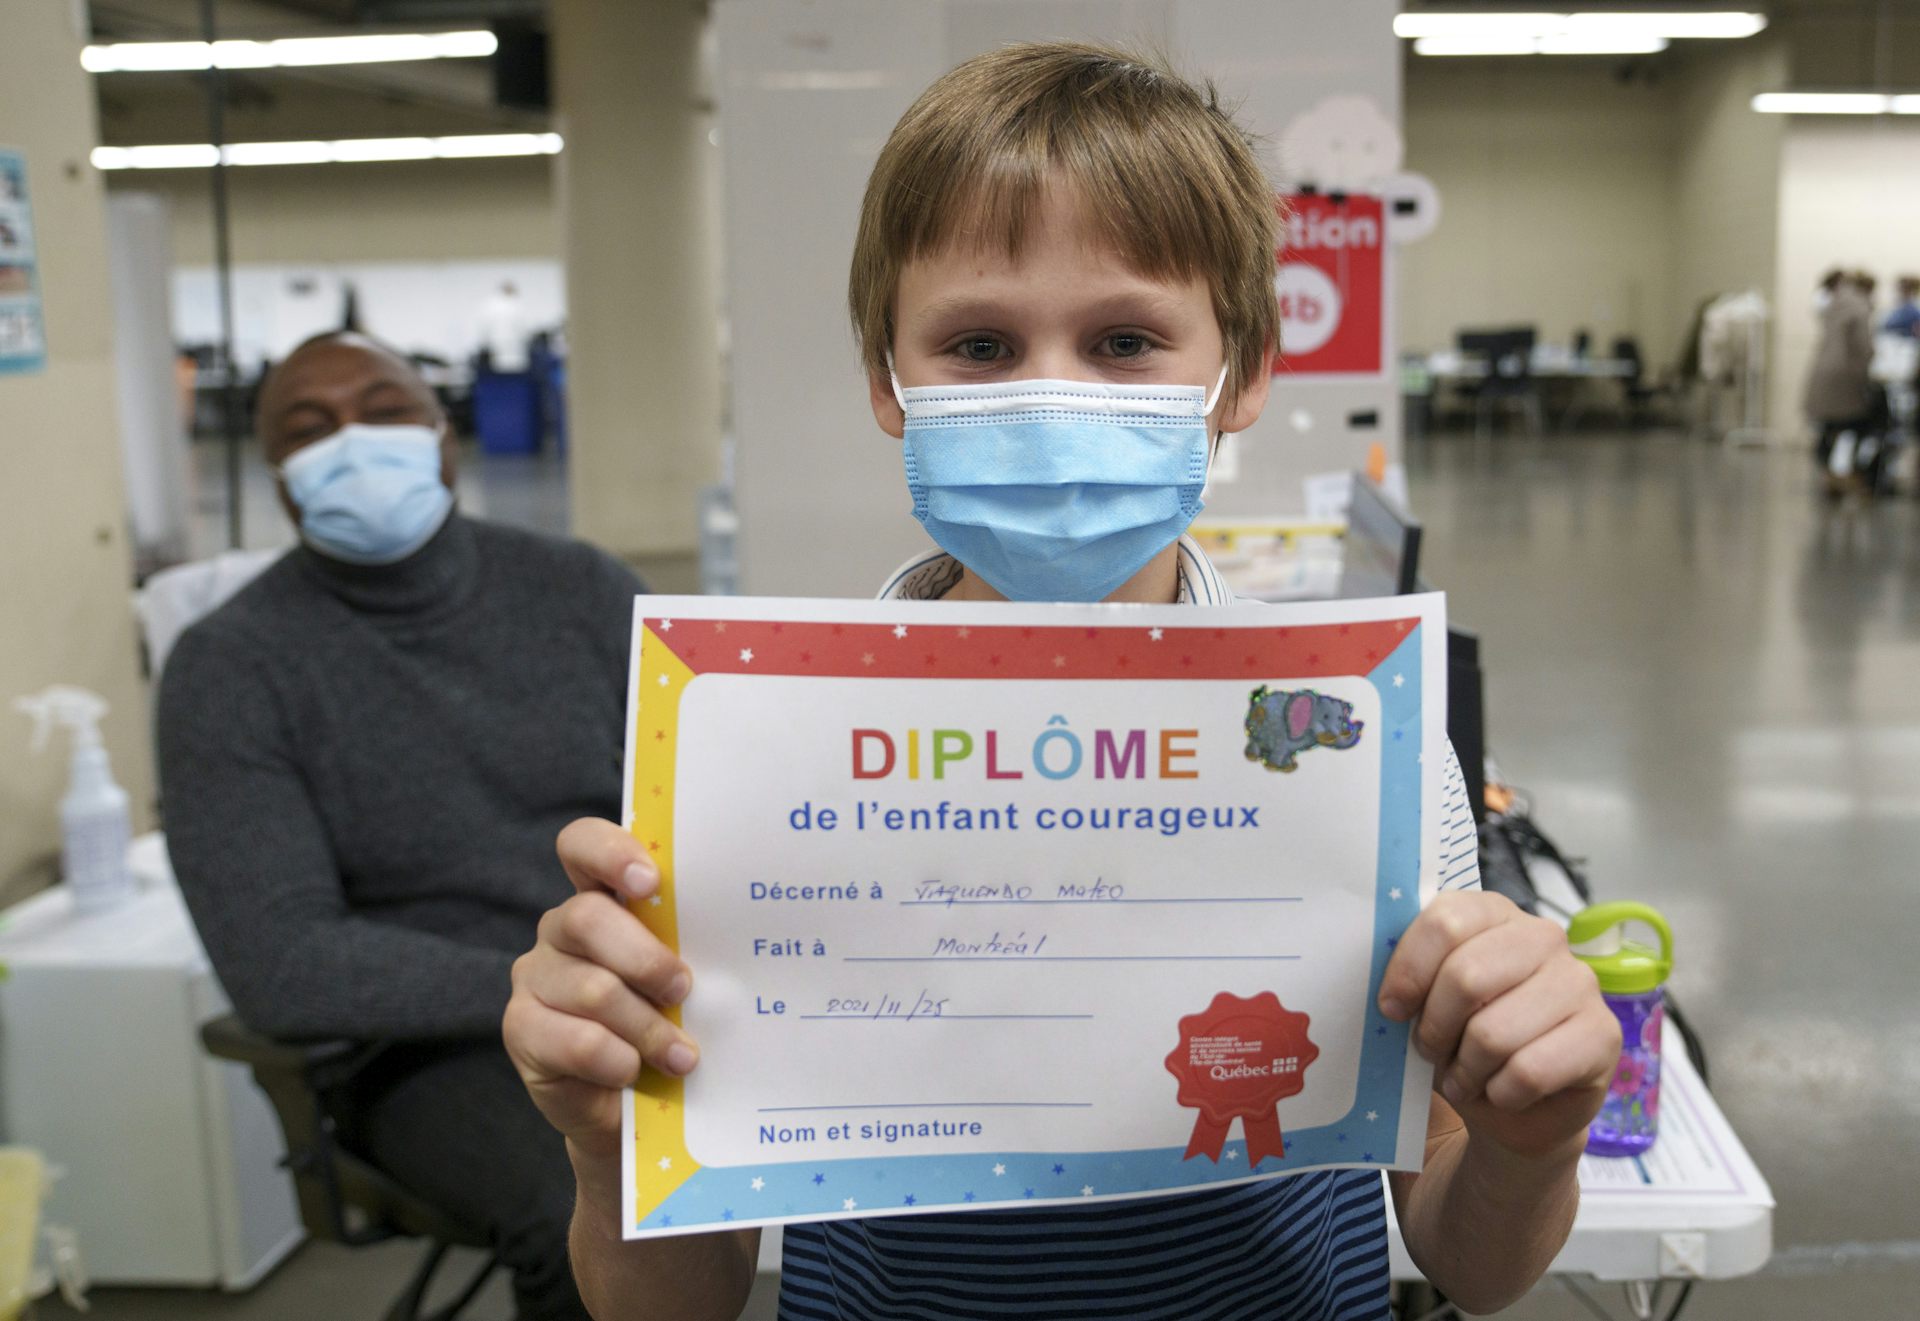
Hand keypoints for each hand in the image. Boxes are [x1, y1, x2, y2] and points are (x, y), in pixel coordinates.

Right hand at [503, 818, 698, 1158]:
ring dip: (647, 1027)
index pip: (582, 846)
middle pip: (588, 918)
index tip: (650, 880)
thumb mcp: (677, 984)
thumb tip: (734, 950)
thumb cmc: (663, 1028)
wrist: (626, 1105)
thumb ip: (685, 954)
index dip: (610, 852)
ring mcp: (535, 976)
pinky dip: (617, 1059)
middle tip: (684, 991)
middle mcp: (560, 928)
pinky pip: (576, 1039)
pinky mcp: (521, 1027)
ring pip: (593, 989)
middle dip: (646, 959)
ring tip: (681, 1056)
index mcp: (601, 899)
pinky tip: (634, 1071)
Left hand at [1379, 891, 1619, 1161]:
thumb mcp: (1429, 1003)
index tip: (1391, 1009)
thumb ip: (1413, 981)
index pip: (1445, 921)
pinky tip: (1502, 1093)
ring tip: (1466, 1077)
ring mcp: (1580, 983)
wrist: (1519, 1106)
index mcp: (1494, 914)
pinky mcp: (1604, 1034)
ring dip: (1466, 1070)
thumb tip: (1391, 995)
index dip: (1408, 971)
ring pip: (1494, 1033)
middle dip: (1436, 1029)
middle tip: (1432, 1051)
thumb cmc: (1465, 1041)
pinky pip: (1529, 1071)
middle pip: (1466, 977)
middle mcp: (1543, 937)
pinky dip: (1501, 1094)